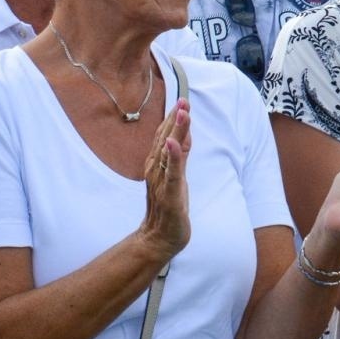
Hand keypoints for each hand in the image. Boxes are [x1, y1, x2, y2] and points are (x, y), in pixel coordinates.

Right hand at [138, 101, 191, 257]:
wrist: (159, 238)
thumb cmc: (168, 206)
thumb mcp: (176, 176)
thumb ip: (180, 156)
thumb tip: (184, 134)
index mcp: (156, 164)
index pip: (165, 136)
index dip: (173, 118)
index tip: (182, 101)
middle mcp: (155, 169)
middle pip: (166, 139)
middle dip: (175, 119)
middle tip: (183, 100)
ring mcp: (161, 181)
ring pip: (169, 151)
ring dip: (175, 131)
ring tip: (181, 112)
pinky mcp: (170, 194)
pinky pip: (172, 172)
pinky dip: (173, 157)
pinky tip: (174, 144)